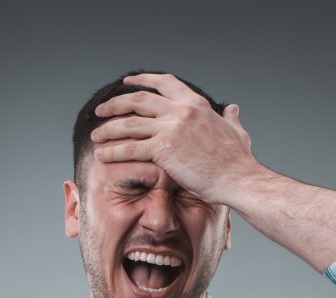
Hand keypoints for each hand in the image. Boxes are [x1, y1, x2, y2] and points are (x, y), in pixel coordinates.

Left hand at [90, 72, 262, 205]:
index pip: (164, 82)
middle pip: (138, 100)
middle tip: (100, 110)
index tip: (127, 82)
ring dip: (108, 128)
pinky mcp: (163, 149)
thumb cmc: (239, 162)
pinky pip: (130, 148)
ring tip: (96, 135)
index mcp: (196, 105)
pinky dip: (113, 151)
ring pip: (129, 123)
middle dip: (115, 104)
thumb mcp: (236, 131)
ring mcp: (171, 128)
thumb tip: (232, 109)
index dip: (143, 80)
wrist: (238, 179)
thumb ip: (230, 118)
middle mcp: (181, 111)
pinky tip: (101, 154)